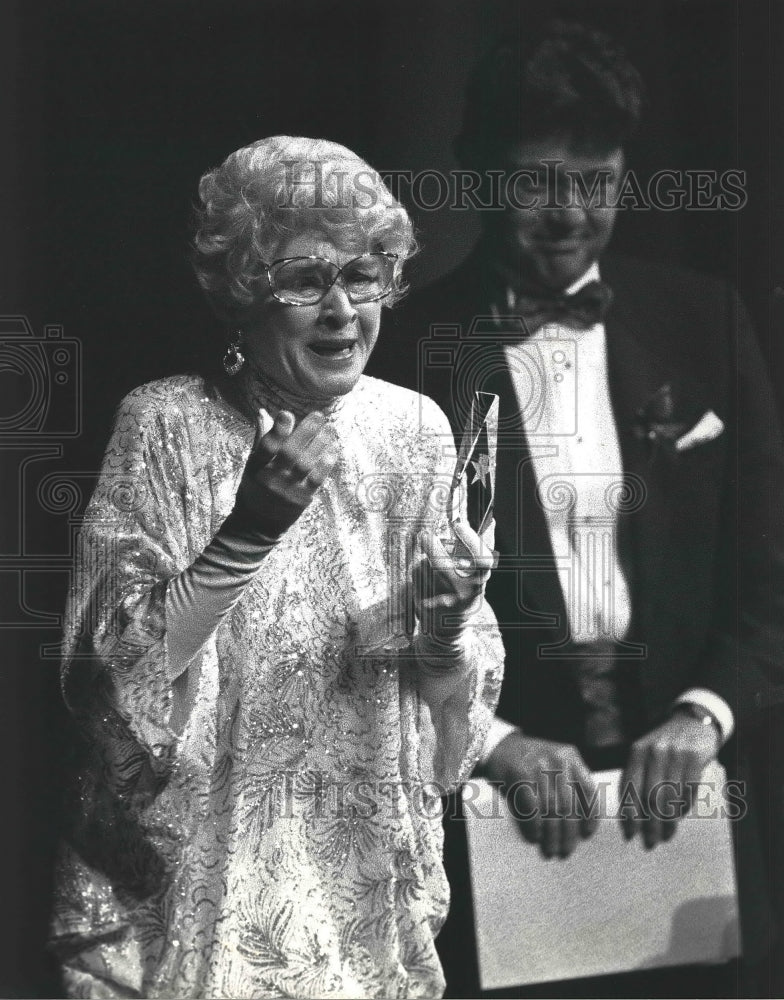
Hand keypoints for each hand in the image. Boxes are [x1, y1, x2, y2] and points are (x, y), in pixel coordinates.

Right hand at [232, 409, 338, 538]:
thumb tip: (263, 412)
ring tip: (330, 429)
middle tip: (320, 416)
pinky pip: (317, 478)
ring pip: (306, 463)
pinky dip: (326, 463)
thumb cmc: (256, 488)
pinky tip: (333, 450)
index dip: (276, 430)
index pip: (266, 446)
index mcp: (256, 466)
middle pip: (290, 451)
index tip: (287, 414)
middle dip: (306, 431)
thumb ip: (261, 439)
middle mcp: (271, 477)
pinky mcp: (302, 498)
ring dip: (320, 444)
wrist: (258, 525)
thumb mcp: (252, 465)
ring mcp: (288, 489)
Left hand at [412, 522, 494, 643]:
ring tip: (430, 568)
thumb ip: (480, 547)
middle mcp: (465, 593)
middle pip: (441, 564)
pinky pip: (416, 578)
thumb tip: (491, 520)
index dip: (470, 540)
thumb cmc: (463, 590)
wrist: (449, 628)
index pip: (482, 559)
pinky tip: (423, 581)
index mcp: (480, 580)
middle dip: (431, 546)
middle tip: (426, 536)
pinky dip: (417, 573)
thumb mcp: (476, 572)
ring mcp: (445, 601)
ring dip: (424, 561)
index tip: (457, 525)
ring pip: (425, 567)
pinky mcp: (427, 607)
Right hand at [485, 730, 597, 858]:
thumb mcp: (555, 763)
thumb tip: (579, 825)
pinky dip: (534, 826)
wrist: (498, 746)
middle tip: (565, 851)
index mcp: (571, 756)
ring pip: (551, 809)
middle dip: (568, 834)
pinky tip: (534, 837)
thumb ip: (569, 783)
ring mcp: (538, 765)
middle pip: (568, 805)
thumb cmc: (529, 761)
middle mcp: (557, 759)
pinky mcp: (519, 773)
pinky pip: (531, 807)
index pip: (588, 791)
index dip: (589, 816)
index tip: (586, 835)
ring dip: (551, 836)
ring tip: (549, 850)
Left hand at [620, 713, 720, 847]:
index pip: (630, 787)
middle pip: (650, 797)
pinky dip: (683, 808)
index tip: (629, 834)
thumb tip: (632, 816)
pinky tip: (678, 817)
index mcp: (637, 751)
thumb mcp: (645, 754)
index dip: (629, 814)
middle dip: (649, 824)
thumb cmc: (664, 744)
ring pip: (670, 797)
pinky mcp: (695, 758)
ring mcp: (676, 754)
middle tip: (649, 843)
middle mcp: (655, 751)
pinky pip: (688, 791)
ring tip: (665, 836)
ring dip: (667, 822)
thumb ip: (638, 777)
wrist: (692, 722)